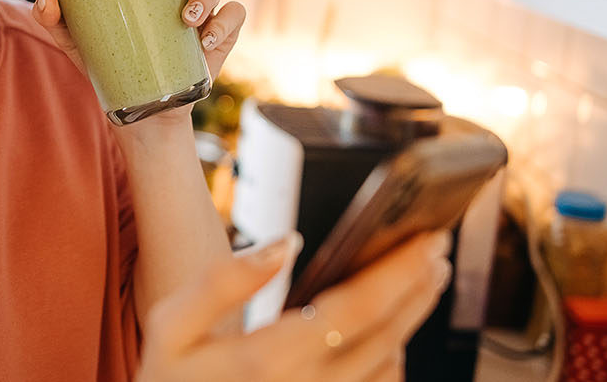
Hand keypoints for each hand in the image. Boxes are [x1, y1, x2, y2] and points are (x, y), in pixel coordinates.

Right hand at [136, 231, 451, 381]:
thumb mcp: (170, 326)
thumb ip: (222, 281)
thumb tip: (284, 244)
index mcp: (268, 361)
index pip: (355, 310)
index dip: (399, 271)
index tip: (426, 238)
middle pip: (388, 337)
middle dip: (419, 288)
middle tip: (436, 249)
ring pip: (390, 368)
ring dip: (411, 321)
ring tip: (421, 280)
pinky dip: (392, 357)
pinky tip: (390, 331)